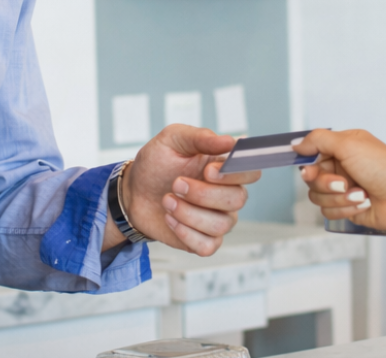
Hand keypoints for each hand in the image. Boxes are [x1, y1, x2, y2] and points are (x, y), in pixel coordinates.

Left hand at [117, 125, 260, 255]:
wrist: (133, 191)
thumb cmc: (156, 163)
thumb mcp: (172, 140)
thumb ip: (201, 138)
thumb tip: (230, 140)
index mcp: (224, 168)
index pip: (252, 172)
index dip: (235, 173)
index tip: (208, 171)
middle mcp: (227, 194)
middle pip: (238, 199)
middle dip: (203, 194)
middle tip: (176, 184)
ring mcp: (217, 218)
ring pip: (221, 225)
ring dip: (189, 213)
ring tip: (167, 201)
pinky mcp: (203, 239)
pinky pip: (208, 246)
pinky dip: (186, 234)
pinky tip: (171, 219)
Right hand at [296, 129, 385, 231]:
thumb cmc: (385, 168)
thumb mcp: (350, 144)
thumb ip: (319, 139)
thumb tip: (296, 144)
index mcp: (343, 147)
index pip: (311, 154)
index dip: (307, 163)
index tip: (310, 169)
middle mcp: (341, 167)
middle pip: (310, 178)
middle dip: (326, 183)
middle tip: (343, 183)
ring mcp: (344, 189)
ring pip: (317, 197)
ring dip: (338, 198)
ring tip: (360, 194)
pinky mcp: (347, 208)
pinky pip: (328, 212)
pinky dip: (345, 209)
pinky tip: (362, 203)